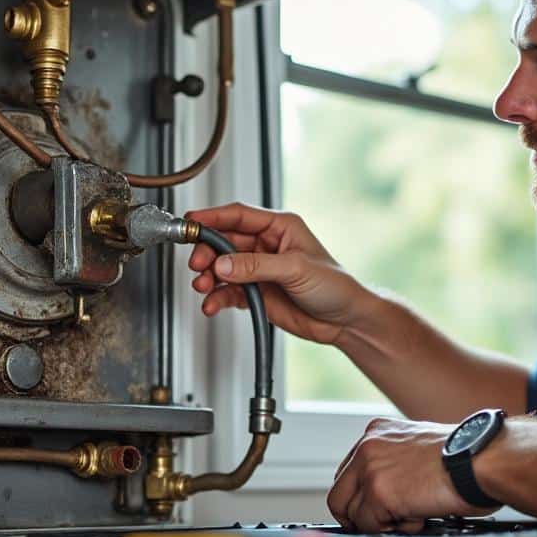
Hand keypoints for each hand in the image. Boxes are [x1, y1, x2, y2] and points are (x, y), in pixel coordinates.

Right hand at [186, 203, 376, 345]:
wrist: (345, 320)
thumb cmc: (335, 286)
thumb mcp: (295, 269)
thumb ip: (256, 266)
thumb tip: (223, 264)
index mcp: (279, 227)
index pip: (238, 216)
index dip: (213, 217)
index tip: (192, 222)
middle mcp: (266, 245)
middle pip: (224, 242)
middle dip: (207, 253)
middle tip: (198, 264)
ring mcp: (259, 270)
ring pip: (222, 267)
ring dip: (209, 276)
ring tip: (204, 286)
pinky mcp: (256, 292)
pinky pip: (228, 291)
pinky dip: (217, 297)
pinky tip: (213, 303)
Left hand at [327, 417, 497, 533]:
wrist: (481, 460)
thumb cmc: (466, 457)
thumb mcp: (418, 448)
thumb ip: (394, 463)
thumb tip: (384, 492)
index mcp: (377, 432)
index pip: (347, 473)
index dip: (360, 498)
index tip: (373, 511)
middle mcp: (367, 446)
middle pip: (338, 494)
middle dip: (360, 516)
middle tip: (386, 523)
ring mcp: (370, 468)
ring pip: (352, 514)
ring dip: (381, 523)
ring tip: (412, 515)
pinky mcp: (378, 492)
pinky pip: (369, 526)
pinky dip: (393, 530)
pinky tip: (418, 516)